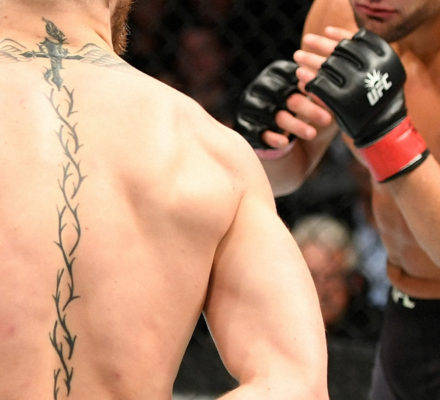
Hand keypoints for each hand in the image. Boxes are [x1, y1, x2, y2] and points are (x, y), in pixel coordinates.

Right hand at [235, 60, 331, 157]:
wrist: (279, 137)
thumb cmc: (303, 113)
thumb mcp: (312, 99)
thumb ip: (323, 93)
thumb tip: (344, 91)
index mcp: (277, 74)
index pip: (295, 78)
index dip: (313, 89)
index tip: (331, 100)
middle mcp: (261, 87)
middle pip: (285, 96)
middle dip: (308, 109)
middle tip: (328, 119)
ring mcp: (251, 107)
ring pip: (274, 116)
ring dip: (295, 125)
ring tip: (312, 133)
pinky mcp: (246, 126)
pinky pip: (258, 132)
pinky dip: (272, 138)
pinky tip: (285, 143)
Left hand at [305, 28, 428, 181]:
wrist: (381, 132)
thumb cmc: (376, 102)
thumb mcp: (376, 78)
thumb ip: (361, 61)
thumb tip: (336, 40)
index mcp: (385, 58)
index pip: (358, 40)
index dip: (340, 35)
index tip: (326, 31)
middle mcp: (373, 70)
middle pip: (340, 52)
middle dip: (321, 46)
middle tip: (306, 41)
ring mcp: (357, 85)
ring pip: (328, 67)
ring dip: (311, 61)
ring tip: (297, 58)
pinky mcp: (342, 102)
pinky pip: (321, 86)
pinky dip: (310, 81)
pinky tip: (301, 79)